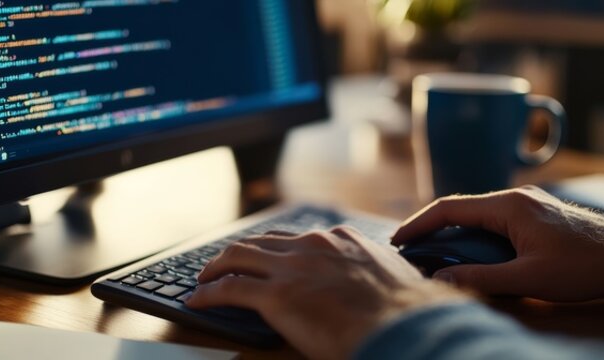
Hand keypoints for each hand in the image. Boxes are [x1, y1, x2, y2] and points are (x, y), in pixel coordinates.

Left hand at [186, 227, 469, 359]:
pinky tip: (197, 301)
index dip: (277, 249)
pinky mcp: (275, 295)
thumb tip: (384, 284)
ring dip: (215, 267)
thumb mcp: (395, 278)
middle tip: (224, 264)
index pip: (298, 238)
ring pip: (238, 256)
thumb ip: (376, 273)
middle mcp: (313, 245)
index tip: (268, 257)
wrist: (403, 325)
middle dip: (238, 252)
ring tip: (202, 278)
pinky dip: (208, 293)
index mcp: (342, 239)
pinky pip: (229, 288)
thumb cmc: (407, 312)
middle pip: (261, 241)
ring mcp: (292, 267)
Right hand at [392, 186, 603, 301]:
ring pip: (478, 215)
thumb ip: (482, 278)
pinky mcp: (536, 215)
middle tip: (410, 252)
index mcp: (508, 206)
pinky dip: (475, 235)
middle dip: (432, 229)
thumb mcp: (528, 278)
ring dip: (454, 234)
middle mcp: (514, 197)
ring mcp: (527, 204)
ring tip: (435, 256)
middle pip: (460, 209)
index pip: (449, 208)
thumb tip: (441, 279)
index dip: (418, 223)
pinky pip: (494, 221)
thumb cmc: (581, 267)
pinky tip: (472, 254)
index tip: (397, 240)